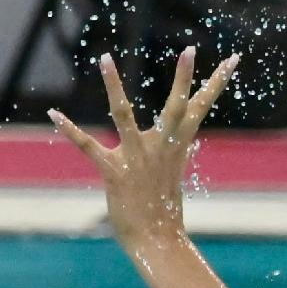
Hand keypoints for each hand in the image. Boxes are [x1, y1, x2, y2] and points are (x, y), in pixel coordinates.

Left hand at [53, 48, 236, 246]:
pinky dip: (69, 129)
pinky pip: (87, 146)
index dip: (217, 82)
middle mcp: (160, 146)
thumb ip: (177, 154)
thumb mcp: (173, 174)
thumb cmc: (163, 207)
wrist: (157, 238)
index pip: (201, 107)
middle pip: (177, 106)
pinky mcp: (113, 171)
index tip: (233, 59)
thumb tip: (187, 143)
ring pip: (124, 113)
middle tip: (190, 49)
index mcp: (177, 145)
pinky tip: (53, 113)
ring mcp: (136, 157)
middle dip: (184, 78)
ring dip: (113, 85)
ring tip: (105, 58)